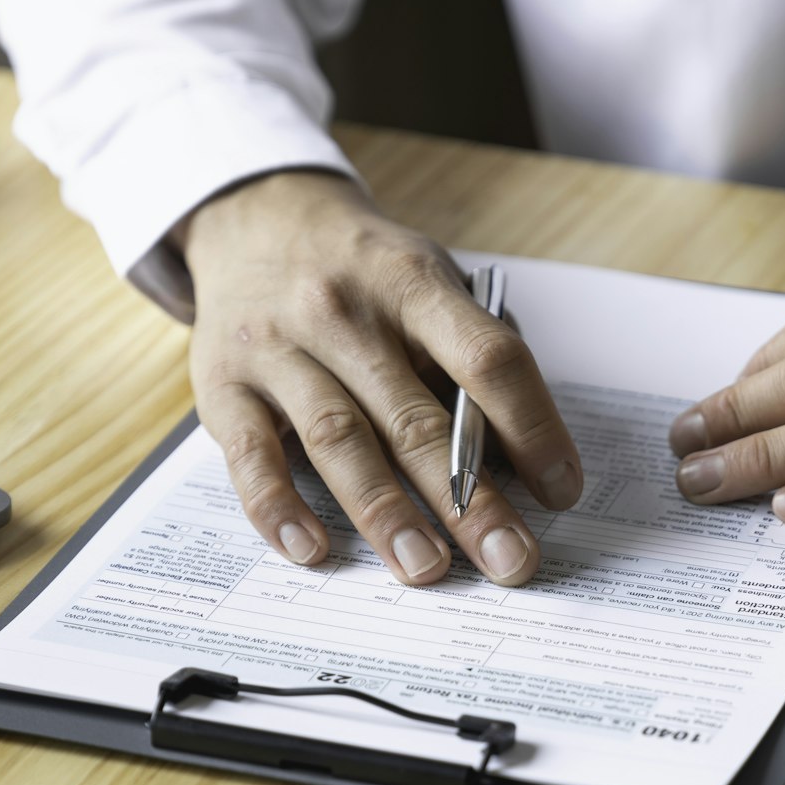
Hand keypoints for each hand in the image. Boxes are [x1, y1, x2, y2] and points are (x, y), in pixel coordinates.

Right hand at [177, 171, 582, 584]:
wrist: (254, 217)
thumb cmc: (361, 268)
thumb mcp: (425, 277)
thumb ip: (466, 351)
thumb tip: (511, 456)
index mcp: (412, 282)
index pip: (486, 358)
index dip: (532, 427)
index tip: (560, 490)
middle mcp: (343, 312)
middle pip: (416, 418)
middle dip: (468, 501)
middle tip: (510, 560)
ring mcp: (277, 348)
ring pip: (339, 440)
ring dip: (385, 513)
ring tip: (426, 567)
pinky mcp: (224, 384)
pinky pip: (250, 456)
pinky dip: (279, 508)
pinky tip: (312, 550)